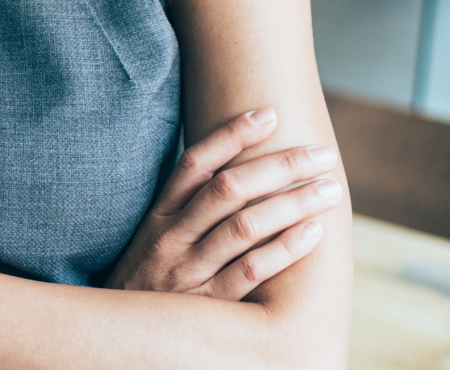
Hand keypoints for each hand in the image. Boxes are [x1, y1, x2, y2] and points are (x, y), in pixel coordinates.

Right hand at [105, 108, 341, 299]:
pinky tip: (314, 233)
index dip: (231, 136)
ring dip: (292, 204)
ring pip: (244, 226)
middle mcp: (172, 237)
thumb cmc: (147, 281)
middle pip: (228, 189)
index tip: (269, 114)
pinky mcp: (209, 304)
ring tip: (329, 189)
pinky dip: (284, 250)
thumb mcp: (152, 239)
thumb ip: (185, 209)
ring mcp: (189, 270)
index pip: (194, 164)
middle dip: (279, 166)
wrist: (119, 335)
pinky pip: (251, 272)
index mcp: (159, 215)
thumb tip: (232, 170)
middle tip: (321, 154)